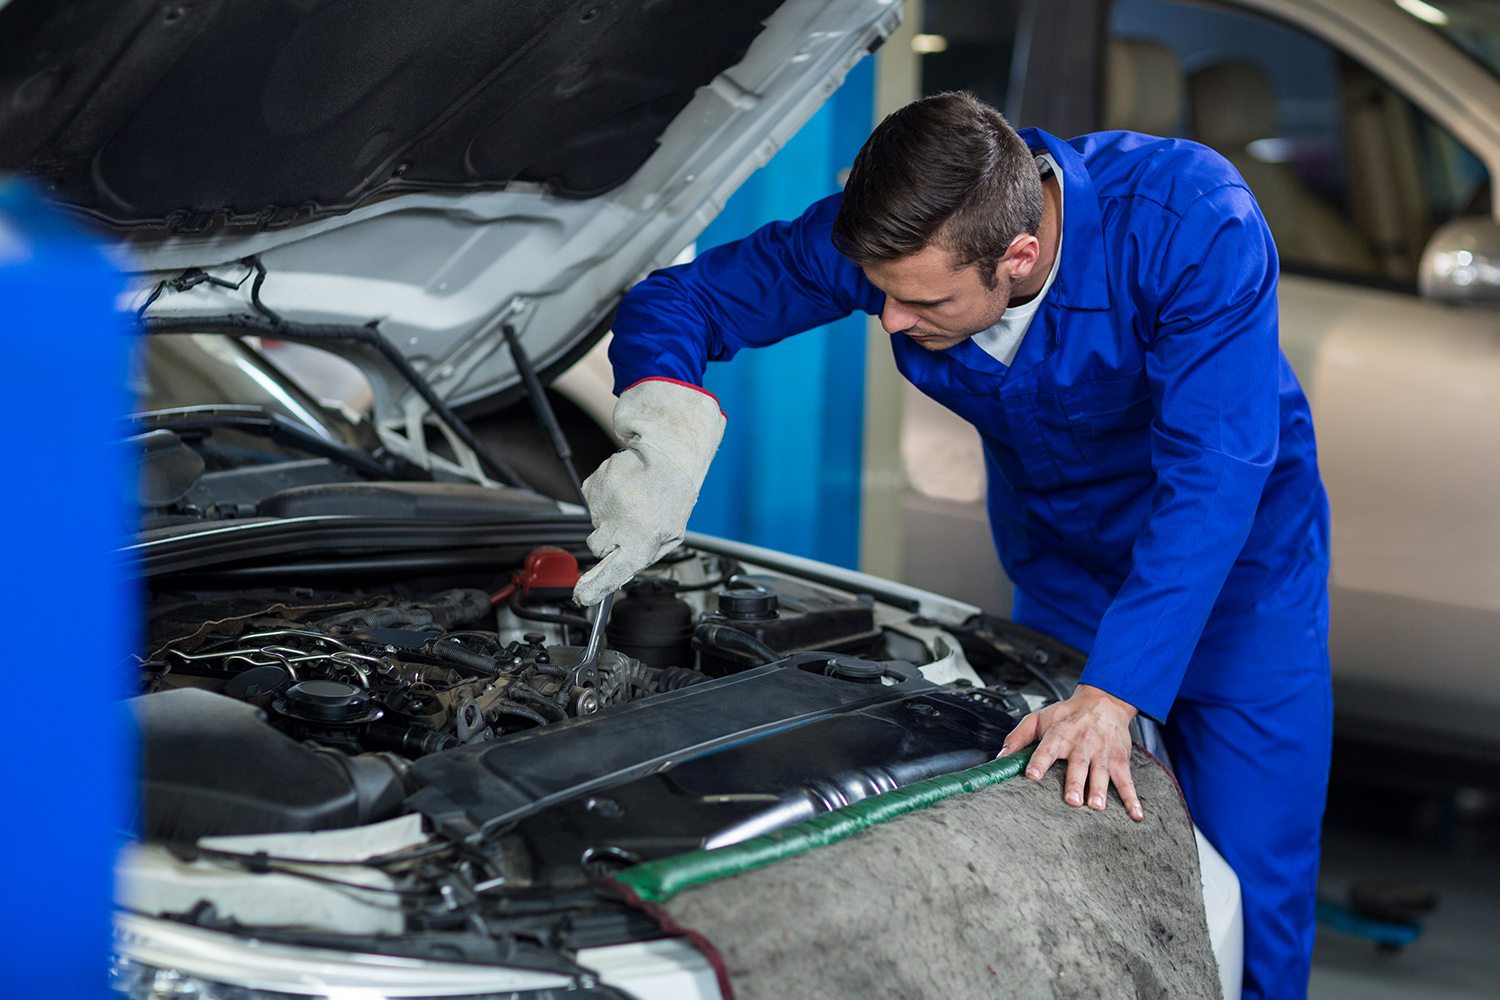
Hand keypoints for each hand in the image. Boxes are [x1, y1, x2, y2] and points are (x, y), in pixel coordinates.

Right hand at [572, 379, 724, 606]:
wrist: (667, 455)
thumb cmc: (673, 496)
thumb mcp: (671, 535)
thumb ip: (645, 555)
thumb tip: (618, 572)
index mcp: (642, 541)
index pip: (612, 573)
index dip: (595, 588)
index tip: (582, 596)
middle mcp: (620, 525)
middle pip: (597, 548)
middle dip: (609, 543)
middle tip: (630, 526)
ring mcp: (603, 504)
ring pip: (595, 525)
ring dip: (610, 519)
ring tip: (632, 504)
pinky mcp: (593, 486)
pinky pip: (592, 503)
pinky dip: (605, 500)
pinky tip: (624, 491)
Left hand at [999, 683, 1143, 820]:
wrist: (1103, 701)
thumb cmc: (1068, 714)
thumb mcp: (1038, 718)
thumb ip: (1017, 737)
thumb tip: (1000, 757)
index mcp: (1059, 733)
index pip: (1047, 748)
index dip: (1039, 761)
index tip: (1032, 775)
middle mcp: (1082, 742)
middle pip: (1078, 764)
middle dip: (1075, 782)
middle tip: (1072, 800)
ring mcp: (1102, 752)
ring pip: (1101, 773)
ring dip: (1100, 790)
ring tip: (1097, 806)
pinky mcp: (1119, 760)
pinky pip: (1126, 781)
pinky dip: (1132, 798)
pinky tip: (1135, 814)